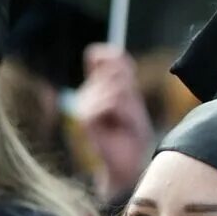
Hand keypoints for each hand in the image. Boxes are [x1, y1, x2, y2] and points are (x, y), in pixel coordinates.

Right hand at [72, 43, 154, 200]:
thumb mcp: (131, 100)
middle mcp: (87, 93)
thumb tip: (101, 52)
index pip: (100, 57)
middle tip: (129, 114)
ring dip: (128, 106)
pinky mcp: (85, 117)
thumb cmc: (133, 135)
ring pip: (114, 87)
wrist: (128, 163)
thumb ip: (120, 76)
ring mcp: (83, 105)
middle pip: (114, 72)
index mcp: (98, 88)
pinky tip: (118, 127)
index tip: (126, 75)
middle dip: (129, 92)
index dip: (112, 56)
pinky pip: (111, 101)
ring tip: (124, 123)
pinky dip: (122, 113)